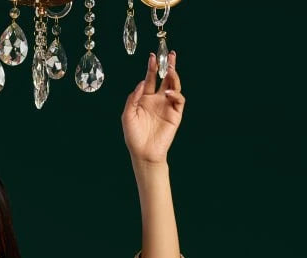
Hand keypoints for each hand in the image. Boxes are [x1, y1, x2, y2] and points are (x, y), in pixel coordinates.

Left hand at [122, 51, 184, 165]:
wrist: (143, 153)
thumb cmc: (133, 136)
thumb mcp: (127, 115)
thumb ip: (133, 98)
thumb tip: (142, 82)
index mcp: (146, 98)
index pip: (150, 78)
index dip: (152, 67)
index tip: (152, 56)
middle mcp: (157, 100)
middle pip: (165, 78)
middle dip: (168, 65)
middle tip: (170, 54)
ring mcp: (167, 106)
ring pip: (174, 86)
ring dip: (174, 76)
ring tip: (170, 69)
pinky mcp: (175, 114)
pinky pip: (179, 100)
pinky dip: (175, 94)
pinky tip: (168, 93)